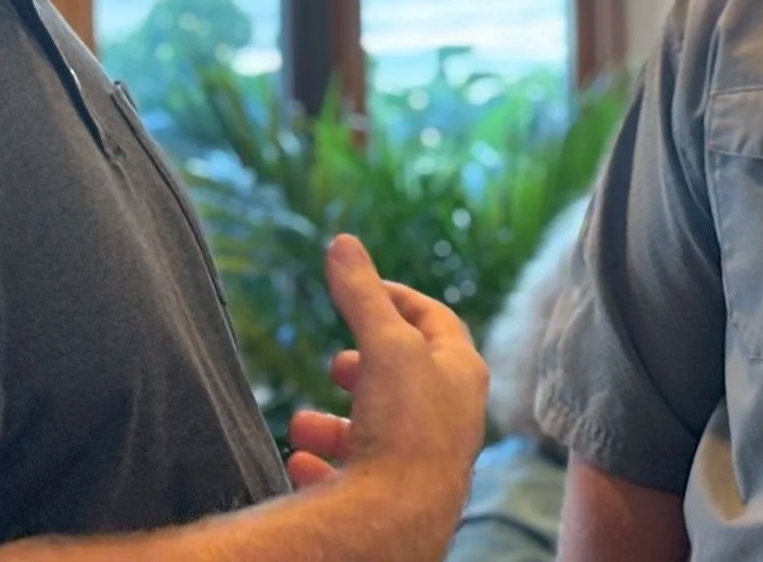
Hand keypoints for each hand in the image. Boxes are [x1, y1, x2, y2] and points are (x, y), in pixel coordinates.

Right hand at [301, 235, 487, 514]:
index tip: (363, 289)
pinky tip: (301, 459)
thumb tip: (343, 242)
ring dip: (337, 424)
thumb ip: (362, 294)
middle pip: (410, 380)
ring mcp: (427, 462)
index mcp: (461, 374)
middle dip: (367, 366)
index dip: (399, 298)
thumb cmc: (406, 426)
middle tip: (339, 363)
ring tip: (304, 421)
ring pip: (379, 433)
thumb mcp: (386, 344)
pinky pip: (358, 479)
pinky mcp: (397, 500)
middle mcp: (452, 419)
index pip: (437, 321)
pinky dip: (327, 465)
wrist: (400, 518)